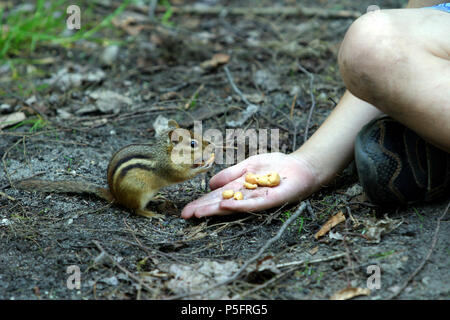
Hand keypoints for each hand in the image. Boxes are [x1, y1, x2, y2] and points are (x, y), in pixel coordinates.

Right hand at [181, 152, 318, 217]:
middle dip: (203, 209)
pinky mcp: (270, 201)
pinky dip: (238, 205)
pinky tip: (225, 206)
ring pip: (233, 206)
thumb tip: (210, 184)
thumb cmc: (276, 166)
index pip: (216, 197)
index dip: (202, 202)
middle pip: (221, 204)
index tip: (186, 210)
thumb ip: (231, 174)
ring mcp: (257, 200)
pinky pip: (252, 204)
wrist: (300, 167)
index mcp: (239, 189)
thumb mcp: (248, 165)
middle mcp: (245, 197)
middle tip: (185, 215)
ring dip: (215, 210)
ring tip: (199, 213)